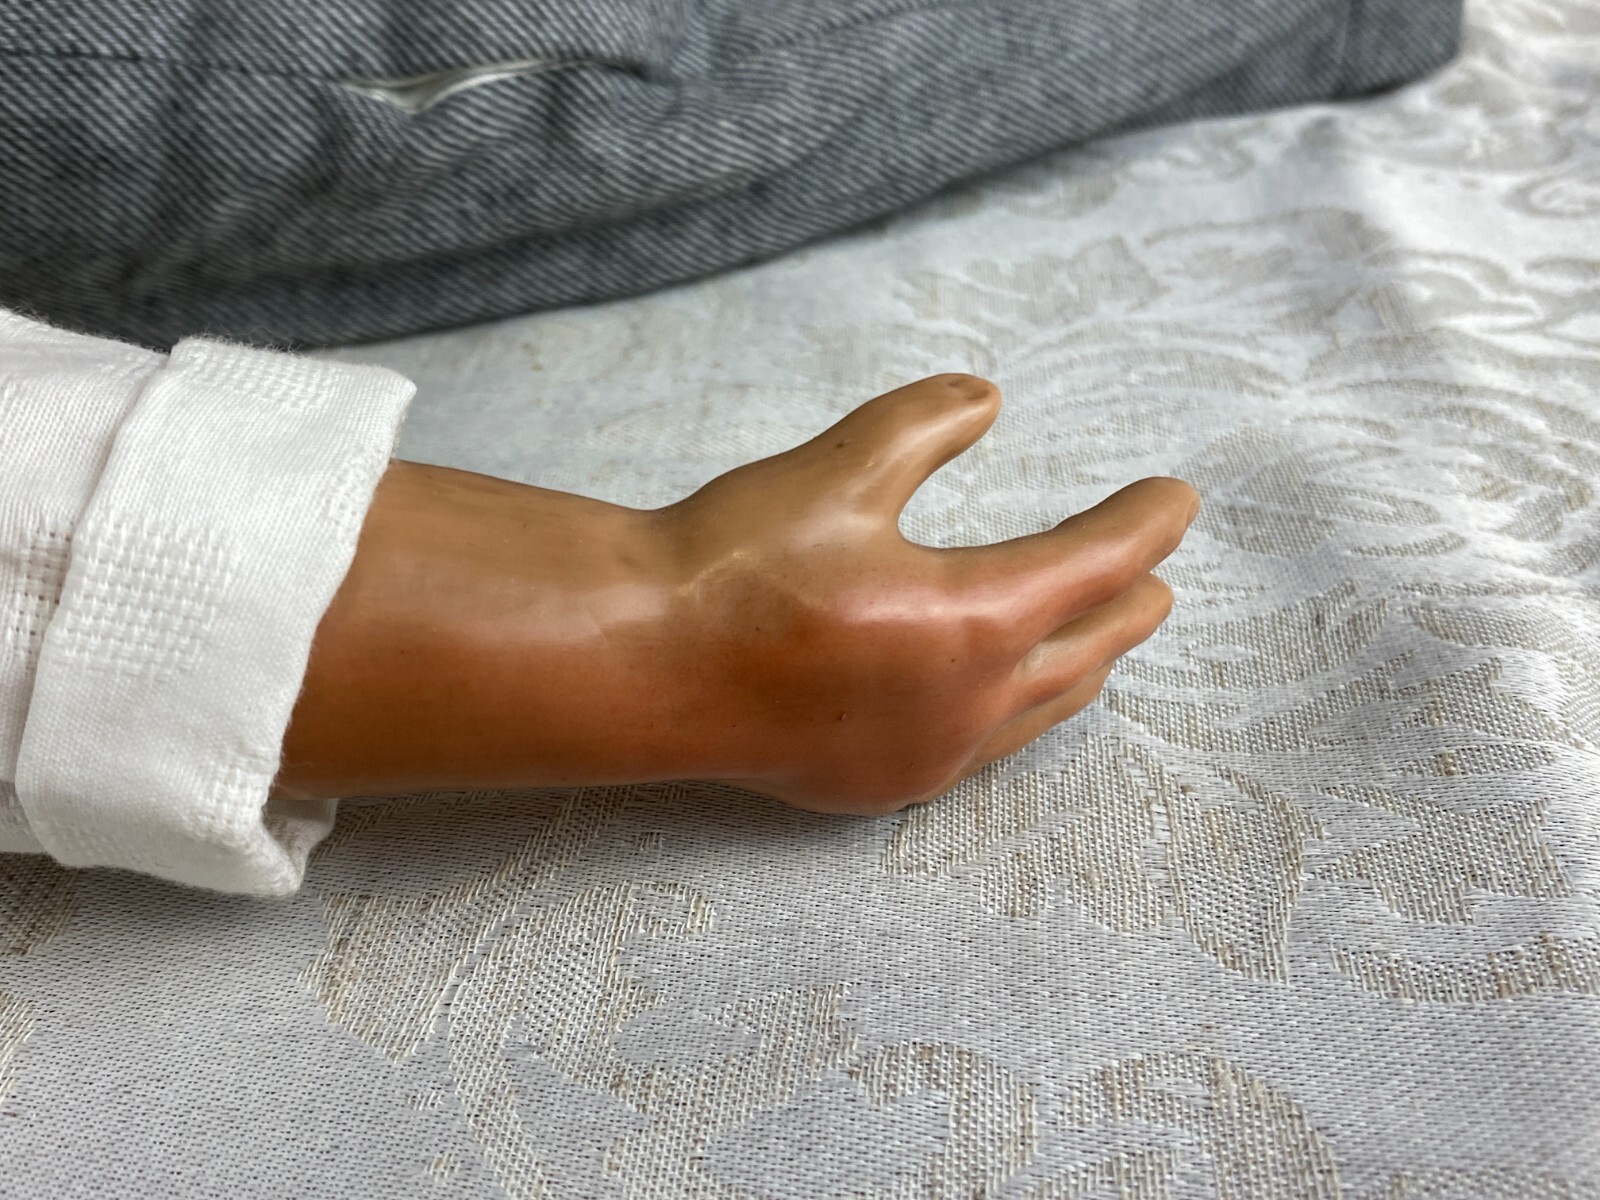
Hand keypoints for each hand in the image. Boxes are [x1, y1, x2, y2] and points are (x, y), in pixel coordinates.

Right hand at [274, 375, 1197, 813]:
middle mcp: (970, 703)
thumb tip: (986, 397)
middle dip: (1127, 606)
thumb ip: (927, 424)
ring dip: (1082, 667)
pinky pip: (984, 751)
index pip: (1095, 564)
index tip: (1176, 500)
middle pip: (1086, 649)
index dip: (1142, 525)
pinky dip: (1018, 714)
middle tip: (1156, 578)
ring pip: (1042, 711)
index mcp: (977, 621)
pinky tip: (1002, 704)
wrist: (645, 662)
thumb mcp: (841, 464)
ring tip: (1102, 641)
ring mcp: (928, 757)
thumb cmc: (737, 563)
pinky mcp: (880, 787)